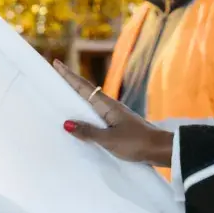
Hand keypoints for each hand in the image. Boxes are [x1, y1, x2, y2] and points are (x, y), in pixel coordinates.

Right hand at [53, 59, 173, 167]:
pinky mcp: (116, 125)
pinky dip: (84, 113)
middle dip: (70, 83)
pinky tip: (79, 120)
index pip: (83, 87)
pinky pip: (95, 115)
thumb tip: (66, 123)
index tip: (57, 63)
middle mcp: (109, 107)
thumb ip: (88, 132)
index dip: (69, 76)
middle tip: (54, 75)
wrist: (159, 149)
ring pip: (90, 104)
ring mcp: (114, 116)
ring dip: (76, 98)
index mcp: (107, 106)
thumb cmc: (136, 143)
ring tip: (60, 95)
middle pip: (85, 92)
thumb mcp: (109, 139)